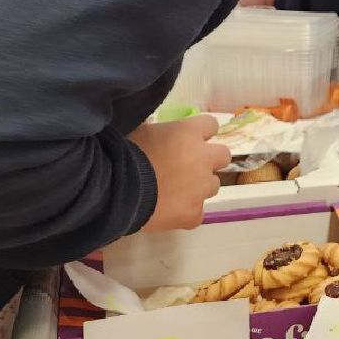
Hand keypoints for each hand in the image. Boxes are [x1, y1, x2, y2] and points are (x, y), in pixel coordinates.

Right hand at [131, 115, 229, 231]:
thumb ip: (160, 132)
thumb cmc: (123, 154)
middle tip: (188, 167)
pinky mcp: (194, 214)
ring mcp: (201, 188)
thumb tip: (160, 135)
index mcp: (189, 133)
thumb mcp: (140, 131)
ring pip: (213, 185)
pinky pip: (197, 213)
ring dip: (199, 186)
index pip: (211, 124)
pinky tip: (169, 213)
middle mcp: (202, 158)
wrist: (115, 190)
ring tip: (175, 192)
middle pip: (223, 156)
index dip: (200, 132)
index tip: (188, 139)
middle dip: (208, 160)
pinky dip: (186, 213)